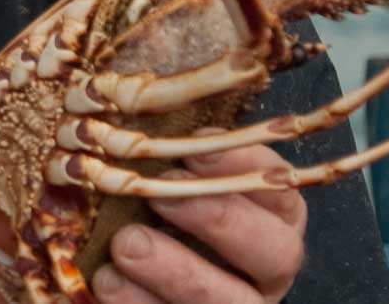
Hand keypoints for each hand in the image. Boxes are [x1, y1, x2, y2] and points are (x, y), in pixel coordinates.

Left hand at [91, 146, 306, 303]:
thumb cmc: (152, 209)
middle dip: (220, 220)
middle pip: (275, 251)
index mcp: (272, 221)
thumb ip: (177, 150)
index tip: (196, 146)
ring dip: (177, 271)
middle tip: (164, 196)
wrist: (125, 271)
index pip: (282, 192)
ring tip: (126, 245)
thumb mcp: (169, 174)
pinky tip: (106, 281)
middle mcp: (264, 269)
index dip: (245, 167)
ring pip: (229, 301)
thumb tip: (157, 102)